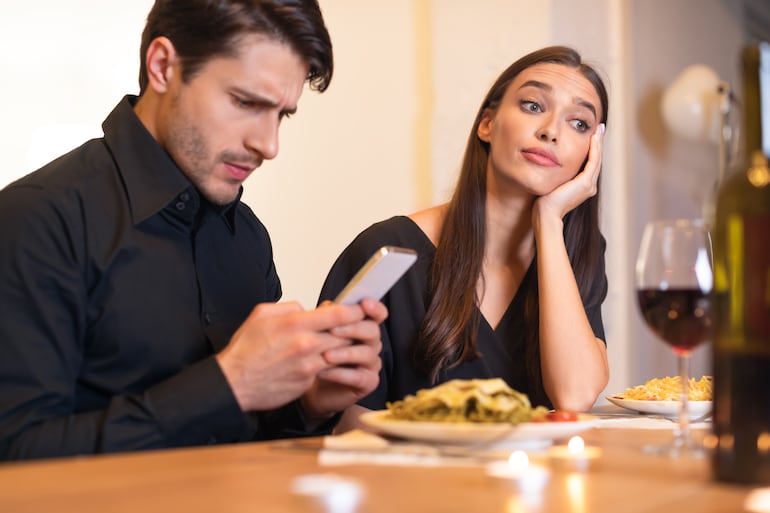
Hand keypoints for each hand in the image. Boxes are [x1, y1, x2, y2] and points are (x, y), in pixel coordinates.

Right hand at [215, 300, 370, 411]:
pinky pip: (326, 369)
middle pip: (346, 333)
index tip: (360, 308)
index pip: (340, 313)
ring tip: (340, 343)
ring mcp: (309, 365)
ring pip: (340, 352)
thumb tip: (306, 308)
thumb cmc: (245, 350)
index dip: (355, 310)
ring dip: (343, 348)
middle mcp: (307, 344)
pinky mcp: (308, 382)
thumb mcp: (261, 315)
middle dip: (353, 329)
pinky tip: (322, 361)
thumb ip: (289, 307)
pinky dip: (328, 364)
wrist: (234, 383)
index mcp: (296, 323)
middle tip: (357, 326)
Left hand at [300, 298, 386, 420]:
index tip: (364, 304)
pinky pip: (359, 376)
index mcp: (362, 327)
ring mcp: (371, 363)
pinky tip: (324, 372)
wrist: (312, 385)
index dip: (374, 308)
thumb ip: (327, 317)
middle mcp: (371, 344)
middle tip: (332, 330)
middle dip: (353, 329)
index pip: (377, 314)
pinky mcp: (368, 382)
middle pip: (373, 331)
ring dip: (344, 353)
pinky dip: (340, 374)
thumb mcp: (320, 333)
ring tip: (324, 355)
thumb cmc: (320, 356)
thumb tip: (329, 306)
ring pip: (367, 354)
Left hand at [534, 123, 604, 220]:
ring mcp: (589, 185)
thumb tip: (549, 164)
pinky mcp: (585, 183)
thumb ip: (557, 176)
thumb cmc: (544, 203)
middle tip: (599, 129)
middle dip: (597, 144)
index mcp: (582, 188)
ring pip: (596, 160)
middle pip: (595, 161)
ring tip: (599, 130)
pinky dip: (594, 149)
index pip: (589, 165)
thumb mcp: (553, 184)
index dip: (591, 150)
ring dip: (598, 143)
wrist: (546, 214)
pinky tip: (594, 138)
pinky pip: (593, 162)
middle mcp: (589, 187)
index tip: (591, 137)